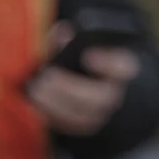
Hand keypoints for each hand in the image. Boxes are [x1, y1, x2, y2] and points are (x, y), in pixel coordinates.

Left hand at [27, 22, 139, 136]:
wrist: (94, 83)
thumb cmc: (86, 60)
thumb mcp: (84, 45)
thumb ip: (72, 39)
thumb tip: (62, 31)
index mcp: (120, 69)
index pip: (123, 67)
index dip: (108, 63)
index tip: (87, 55)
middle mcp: (115, 93)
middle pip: (101, 97)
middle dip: (71, 88)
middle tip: (46, 77)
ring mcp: (102, 113)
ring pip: (84, 117)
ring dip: (56, 104)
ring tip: (36, 90)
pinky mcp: (84, 126)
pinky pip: (70, 127)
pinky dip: (51, 116)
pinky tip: (35, 103)